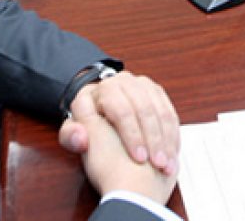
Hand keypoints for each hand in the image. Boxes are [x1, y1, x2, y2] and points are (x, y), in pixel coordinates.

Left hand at [62, 70, 178, 176]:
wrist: (104, 124)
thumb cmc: (90, 132)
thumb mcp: (76, 138)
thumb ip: (71, 137)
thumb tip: (81, 135)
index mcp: (103, 89)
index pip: (121, 110)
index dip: (132, 135)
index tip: (138, 157)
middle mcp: (123, 82)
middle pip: (144, 110)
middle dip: (153, 139)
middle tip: (157, 163)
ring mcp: (141, 85)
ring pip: (159, 112)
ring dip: (165, 140)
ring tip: (166, 163)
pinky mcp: (156, 92)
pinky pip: (169, 112)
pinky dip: (172, 135)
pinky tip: (172, 154)